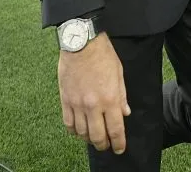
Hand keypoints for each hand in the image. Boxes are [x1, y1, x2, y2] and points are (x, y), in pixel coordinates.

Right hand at [58, 34, 129, 154]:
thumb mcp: (119, 73)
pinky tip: (78, 130)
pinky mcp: (65, 100)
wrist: (81, 42)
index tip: (119, 148)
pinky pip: (68, 123)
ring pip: (82, 133)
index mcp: (110, 99)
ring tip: (93, 138)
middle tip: (106, 145)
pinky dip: (73, 131)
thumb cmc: (102, 54)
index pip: (115, 130)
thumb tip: (125, 113)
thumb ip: (121, 95)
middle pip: (98, 136)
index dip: (118, 143)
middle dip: (103, 145)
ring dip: (88, 139)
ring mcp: (77, 104)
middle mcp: (93, 105)